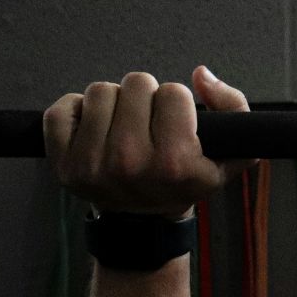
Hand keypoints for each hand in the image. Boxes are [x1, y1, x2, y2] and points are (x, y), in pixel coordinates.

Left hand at [43, 65, 256, 220]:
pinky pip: (62, 109)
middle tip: (147, 125)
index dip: (177, 104)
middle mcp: (132, 164)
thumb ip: (234, 108)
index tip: (175, 126)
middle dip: (144, 98)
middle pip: (136, 84)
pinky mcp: (64, 164)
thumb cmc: (184, 181)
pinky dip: (76, 112)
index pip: (174, 92)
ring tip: (121, 128)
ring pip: (100, 91)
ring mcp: (93, 165)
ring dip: (113, 104)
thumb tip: (201, 74)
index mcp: (175, 163)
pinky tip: (94, 132)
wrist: (143, 221)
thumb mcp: (230, 155)